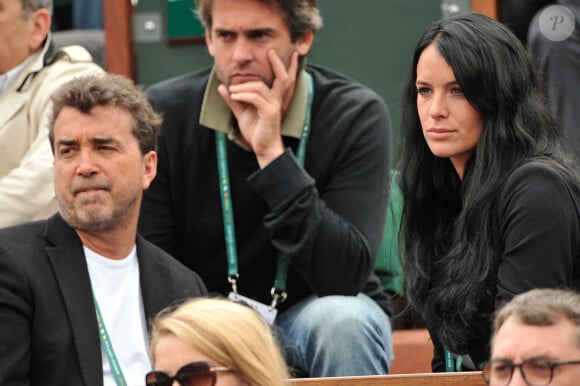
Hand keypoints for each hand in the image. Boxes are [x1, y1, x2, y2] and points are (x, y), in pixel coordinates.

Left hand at [218, 50, 298, 167]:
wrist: (263, 148)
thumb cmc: (257, 131)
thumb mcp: (242, 113)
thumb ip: (234, 100)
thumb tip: (223, 88)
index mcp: (273, 98)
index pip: (282, 78)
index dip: (284, 65)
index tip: (280, 52)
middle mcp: (276, 100)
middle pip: (282, 76)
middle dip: (277, 62)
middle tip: (271, 51)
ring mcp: (274, 106)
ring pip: (259, 87)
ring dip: (243, 86)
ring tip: (231, 90)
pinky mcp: (269, 112)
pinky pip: (255, 98)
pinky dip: (242, 95)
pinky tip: (234, 96)